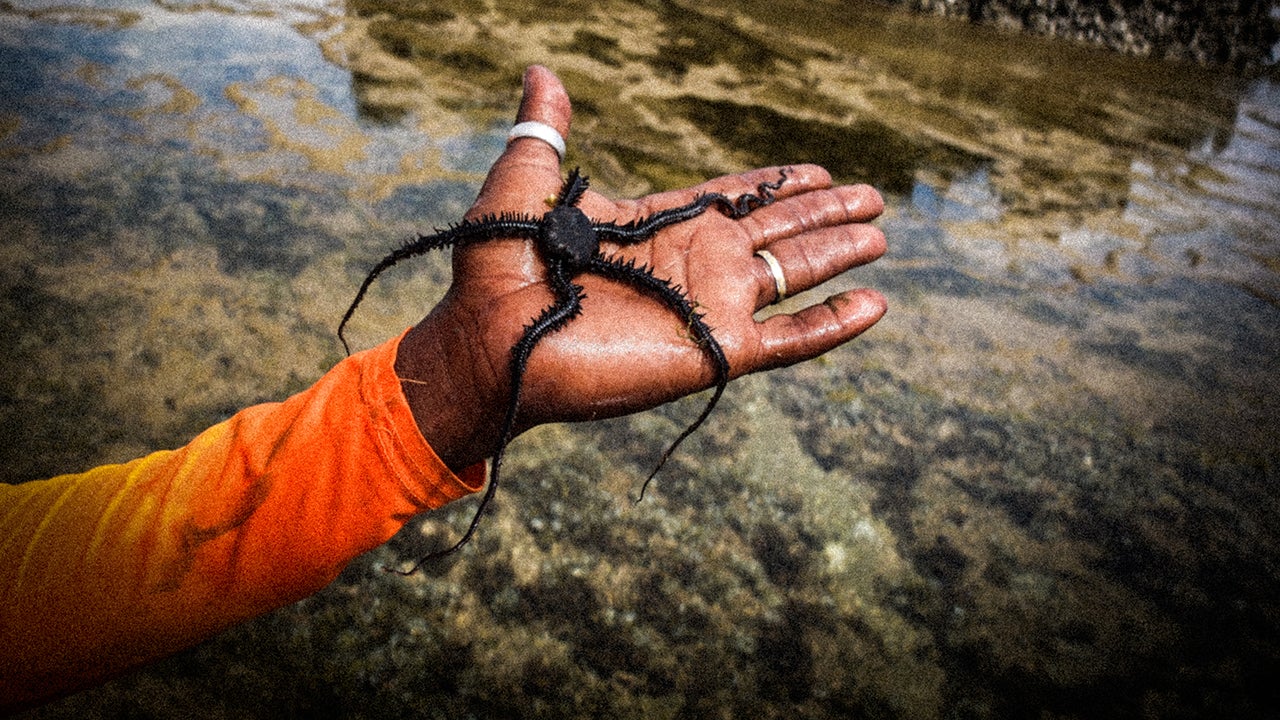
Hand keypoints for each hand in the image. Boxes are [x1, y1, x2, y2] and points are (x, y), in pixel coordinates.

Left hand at [394, 66, 886, 470]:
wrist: (491, 341)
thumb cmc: (498, 268)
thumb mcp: (523, 183)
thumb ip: (544, 132)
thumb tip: (540, 71)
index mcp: (659, 225)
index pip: (733, 199)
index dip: (776, 185)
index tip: (816, 169)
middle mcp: (693, 263)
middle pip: (776, 231)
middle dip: (823, 212)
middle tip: (871, 197)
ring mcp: (708, 305)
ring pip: (792, 274)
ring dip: (836, 253)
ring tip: (878, 236)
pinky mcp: (715, 348)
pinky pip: (791, 337)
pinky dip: (833, 323)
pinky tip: (873, 305)